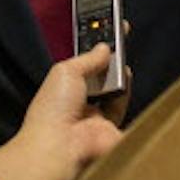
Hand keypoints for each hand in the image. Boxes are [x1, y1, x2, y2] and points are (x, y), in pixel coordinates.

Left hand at [0, 43, 126, 179]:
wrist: (60, 147)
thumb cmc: (52, 111)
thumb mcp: (66, 71)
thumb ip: (88, 57)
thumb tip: (105, 47)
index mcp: (64, 92)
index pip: (84, 67)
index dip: (95, 50)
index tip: (107, 32)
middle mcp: (81, 105)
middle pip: (102, 77)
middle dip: (110, 59)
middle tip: (118, 39)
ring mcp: (97, 120)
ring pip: (116, 91)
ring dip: (119, 73)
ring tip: (120, 56)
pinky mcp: (113, 131)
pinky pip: (124, 108)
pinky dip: (127, 92)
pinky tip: (126, 77)